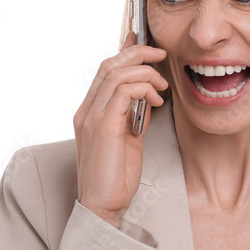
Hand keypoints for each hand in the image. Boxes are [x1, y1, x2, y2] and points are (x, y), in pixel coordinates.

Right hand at [73, 30, 168, 227]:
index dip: (125, 52)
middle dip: (137, 52)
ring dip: (145, 72)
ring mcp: (91, 117)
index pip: (105, 71)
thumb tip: (149, 96)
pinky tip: (156, 100)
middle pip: (109, 64)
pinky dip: (143, 89)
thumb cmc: (116, 178)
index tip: (144, 42)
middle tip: (161, 54)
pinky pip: (122, 91)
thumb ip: (134, 116)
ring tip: (162, 86)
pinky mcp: (103, 127)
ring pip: (115, 73)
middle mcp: (86, 110)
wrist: (103, 206)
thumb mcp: (129, 140)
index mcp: (90, 112)